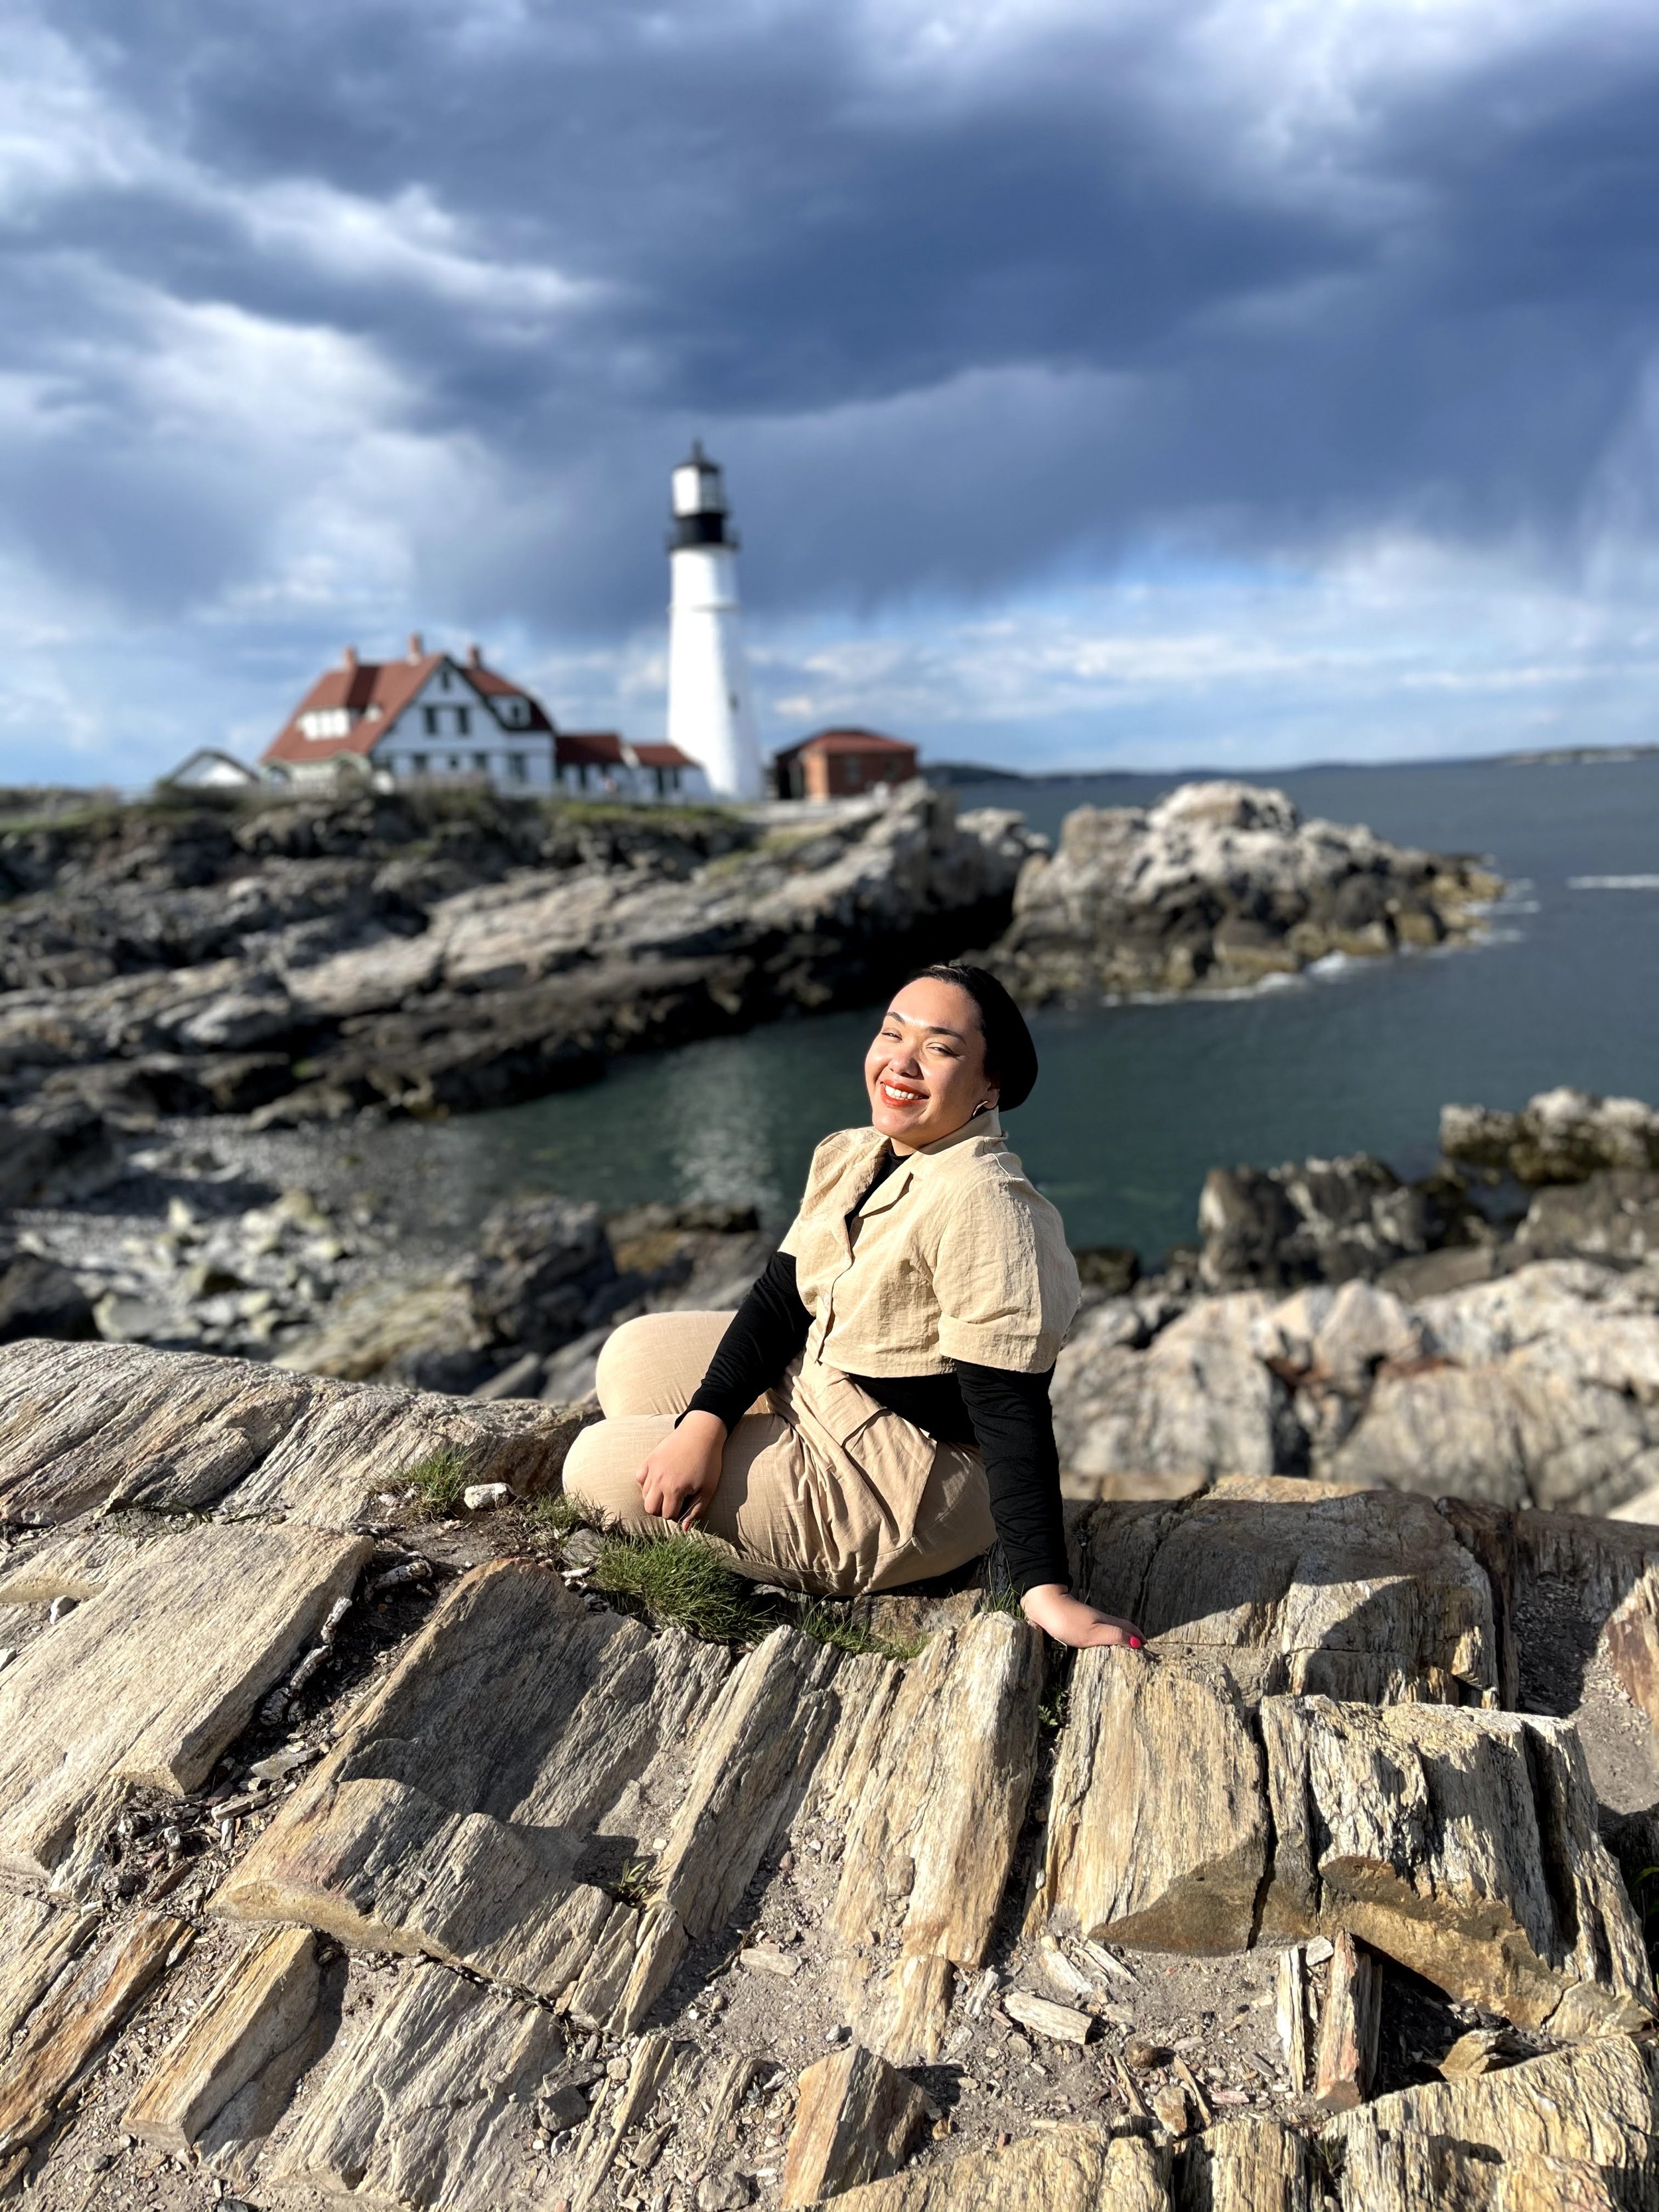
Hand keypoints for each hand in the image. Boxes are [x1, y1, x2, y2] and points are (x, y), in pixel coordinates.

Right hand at [637, 1411, 726, 1530]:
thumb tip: (685, 1529)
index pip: (668, 1515)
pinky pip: (639, 1478)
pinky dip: (646, 1483)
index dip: (678, 1514)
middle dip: (663, 1510)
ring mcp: (652, 1469)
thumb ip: (696, 1511)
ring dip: (655, 1497)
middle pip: (650, 1509)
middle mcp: (659, 1481)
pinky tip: (659, 1480)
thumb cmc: (709, 1462)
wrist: (701, 1433)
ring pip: (644, 1495)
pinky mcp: (649, 1459)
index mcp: (674, 1489)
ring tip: (670, 1490)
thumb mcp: (708, 1489)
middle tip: (676, 1501)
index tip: (687, 1505)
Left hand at [1020, 1584, 1142, 1649]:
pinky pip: (1096, 1630)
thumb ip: (1115, 1636)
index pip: (1128, 1629)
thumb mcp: (1094, 1632)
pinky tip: (1098, 1642)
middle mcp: (1099, 1619)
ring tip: (1123, 1646)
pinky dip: (1104, 1636)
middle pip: (1120, 1626)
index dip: (1138, 1636)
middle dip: (1131, 1636)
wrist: (1044, 1605)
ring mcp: (1087, 1620)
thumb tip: (1138, 1643)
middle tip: (1139, 1647)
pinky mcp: (1076, 1622)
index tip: (1147, 1646)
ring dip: (1119, 1636)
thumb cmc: (1069, 1621)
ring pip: (1109, 1628)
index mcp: (1106, 1622)